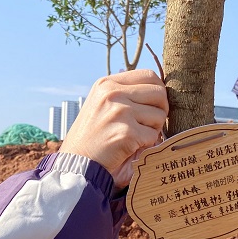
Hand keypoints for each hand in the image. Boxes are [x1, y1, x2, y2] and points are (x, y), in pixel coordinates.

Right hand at [60, 70, 168, 188]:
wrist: (77, 163)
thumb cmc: (92, 136)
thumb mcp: (101, 104)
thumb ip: (125, 93)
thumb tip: (158, 89)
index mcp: (107, 83)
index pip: (149, 75)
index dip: (157, 91)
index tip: (151, 105)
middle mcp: (113, 93)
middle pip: (159, 93)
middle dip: (159, 110)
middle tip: (147, 123)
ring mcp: (120, 112)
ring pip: (160, 115)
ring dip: (153, 128)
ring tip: (133, 135)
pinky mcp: (126, 133)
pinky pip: (153, 135)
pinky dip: (146, 144)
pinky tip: (129, 146)